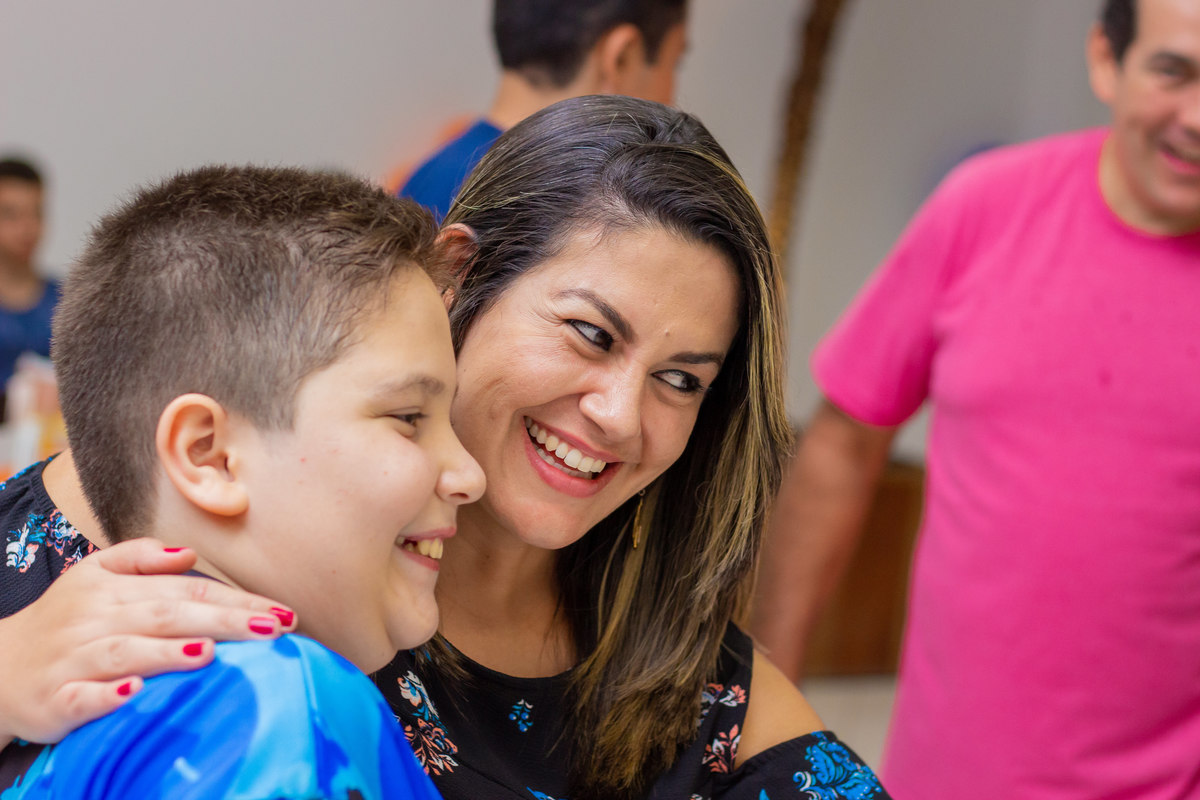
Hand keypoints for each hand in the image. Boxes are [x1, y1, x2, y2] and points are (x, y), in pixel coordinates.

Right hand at [0, 538, 295, 746]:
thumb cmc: (63, 620)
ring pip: (126, 652)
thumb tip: (189, 554)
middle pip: (167, 616)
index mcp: (115, 589)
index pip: (187, 591)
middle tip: (274, 628)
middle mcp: (97, 620)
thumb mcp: (94, 574)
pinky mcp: (55, 699)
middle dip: (224, 621)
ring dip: (168, 652)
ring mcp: (74, 660)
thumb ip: (142, 557)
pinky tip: (135, 692)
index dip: (236, 600)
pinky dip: (107, 694)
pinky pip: (82, 696)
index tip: (283, 612)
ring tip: (209, 652)